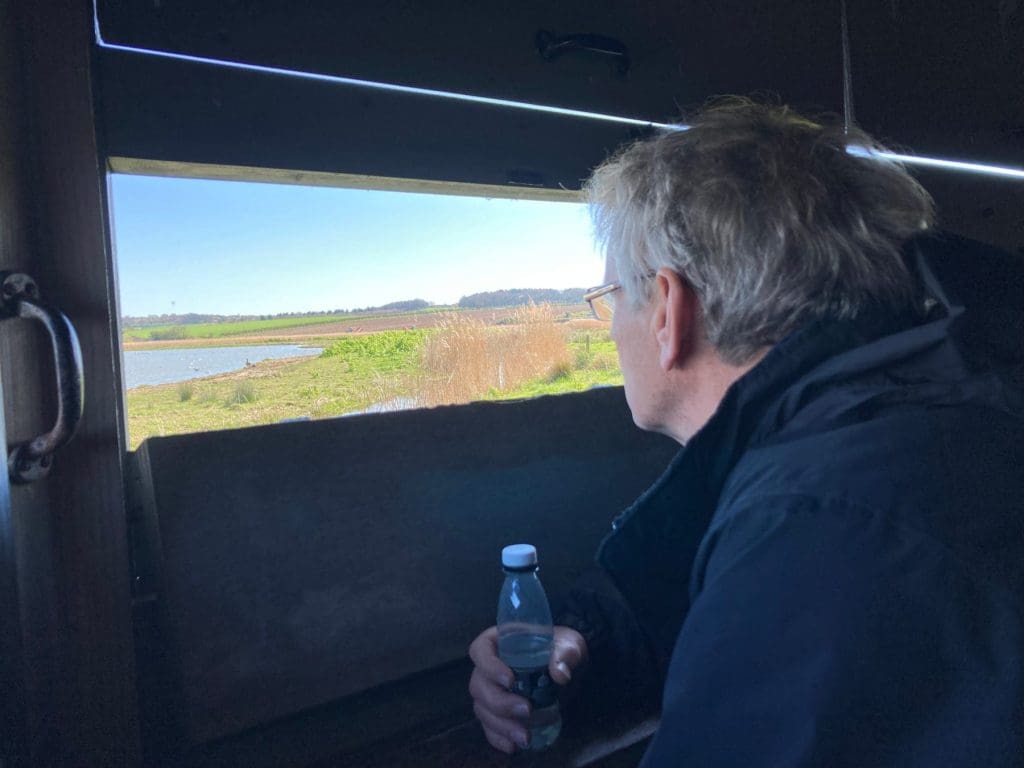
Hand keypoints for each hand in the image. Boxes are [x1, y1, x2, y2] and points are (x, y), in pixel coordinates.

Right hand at [468, 625, 587, 752]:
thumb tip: (560, 674)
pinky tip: (513, 747)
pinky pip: (489, 727)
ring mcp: (491, 691)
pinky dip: (498, 738)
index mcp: (499, 642)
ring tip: (525, 737)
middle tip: (527, 710)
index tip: (510, 680)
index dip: (489, 666)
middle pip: (479, 685)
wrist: (567, 669)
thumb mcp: (569, 644)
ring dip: (500, 725)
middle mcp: (488, 667)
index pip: (480, 650)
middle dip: (500, 702)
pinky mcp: (498, 712)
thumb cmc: (562, 649)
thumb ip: (566, 654)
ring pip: (482, 709)